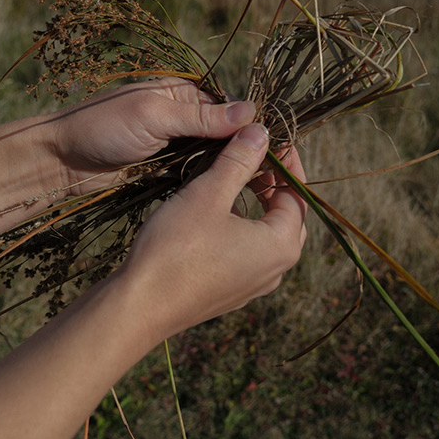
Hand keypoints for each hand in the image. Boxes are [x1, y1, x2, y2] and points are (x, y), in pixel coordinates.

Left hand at [52, 77, 255, 193]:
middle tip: (270, 172)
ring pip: (215, 155)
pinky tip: (229, 191)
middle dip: (244, 149)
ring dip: (230, 167)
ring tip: (258, 185)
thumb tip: (251, 112)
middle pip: (226, 132)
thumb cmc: (104, 128)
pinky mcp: (169, 169)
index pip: (229, 105)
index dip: (251, 124)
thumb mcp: (154, 115)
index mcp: (183, 93)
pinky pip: (198, 173)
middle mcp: (184, 116)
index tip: (274, 145)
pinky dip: (212, 180)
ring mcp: (177, 144)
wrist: (63, 161)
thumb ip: (200, 117)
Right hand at [118, 123, 306, 342]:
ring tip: (237, 178)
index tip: (272, 139)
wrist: (140, 306)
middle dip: (274, 183)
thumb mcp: (208, 194)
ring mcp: (254, 285)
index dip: (286, 163)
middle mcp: (275, 269)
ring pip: (266, 234)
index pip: (297, 194)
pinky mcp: (231, 292)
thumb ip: (239, 160)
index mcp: (280, 245)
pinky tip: (218, 213)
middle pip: (286, 215)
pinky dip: (243, 225)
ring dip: (257, 203)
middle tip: (255, 155)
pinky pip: (248, 252)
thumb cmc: (176, 247)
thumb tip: (260, 132)